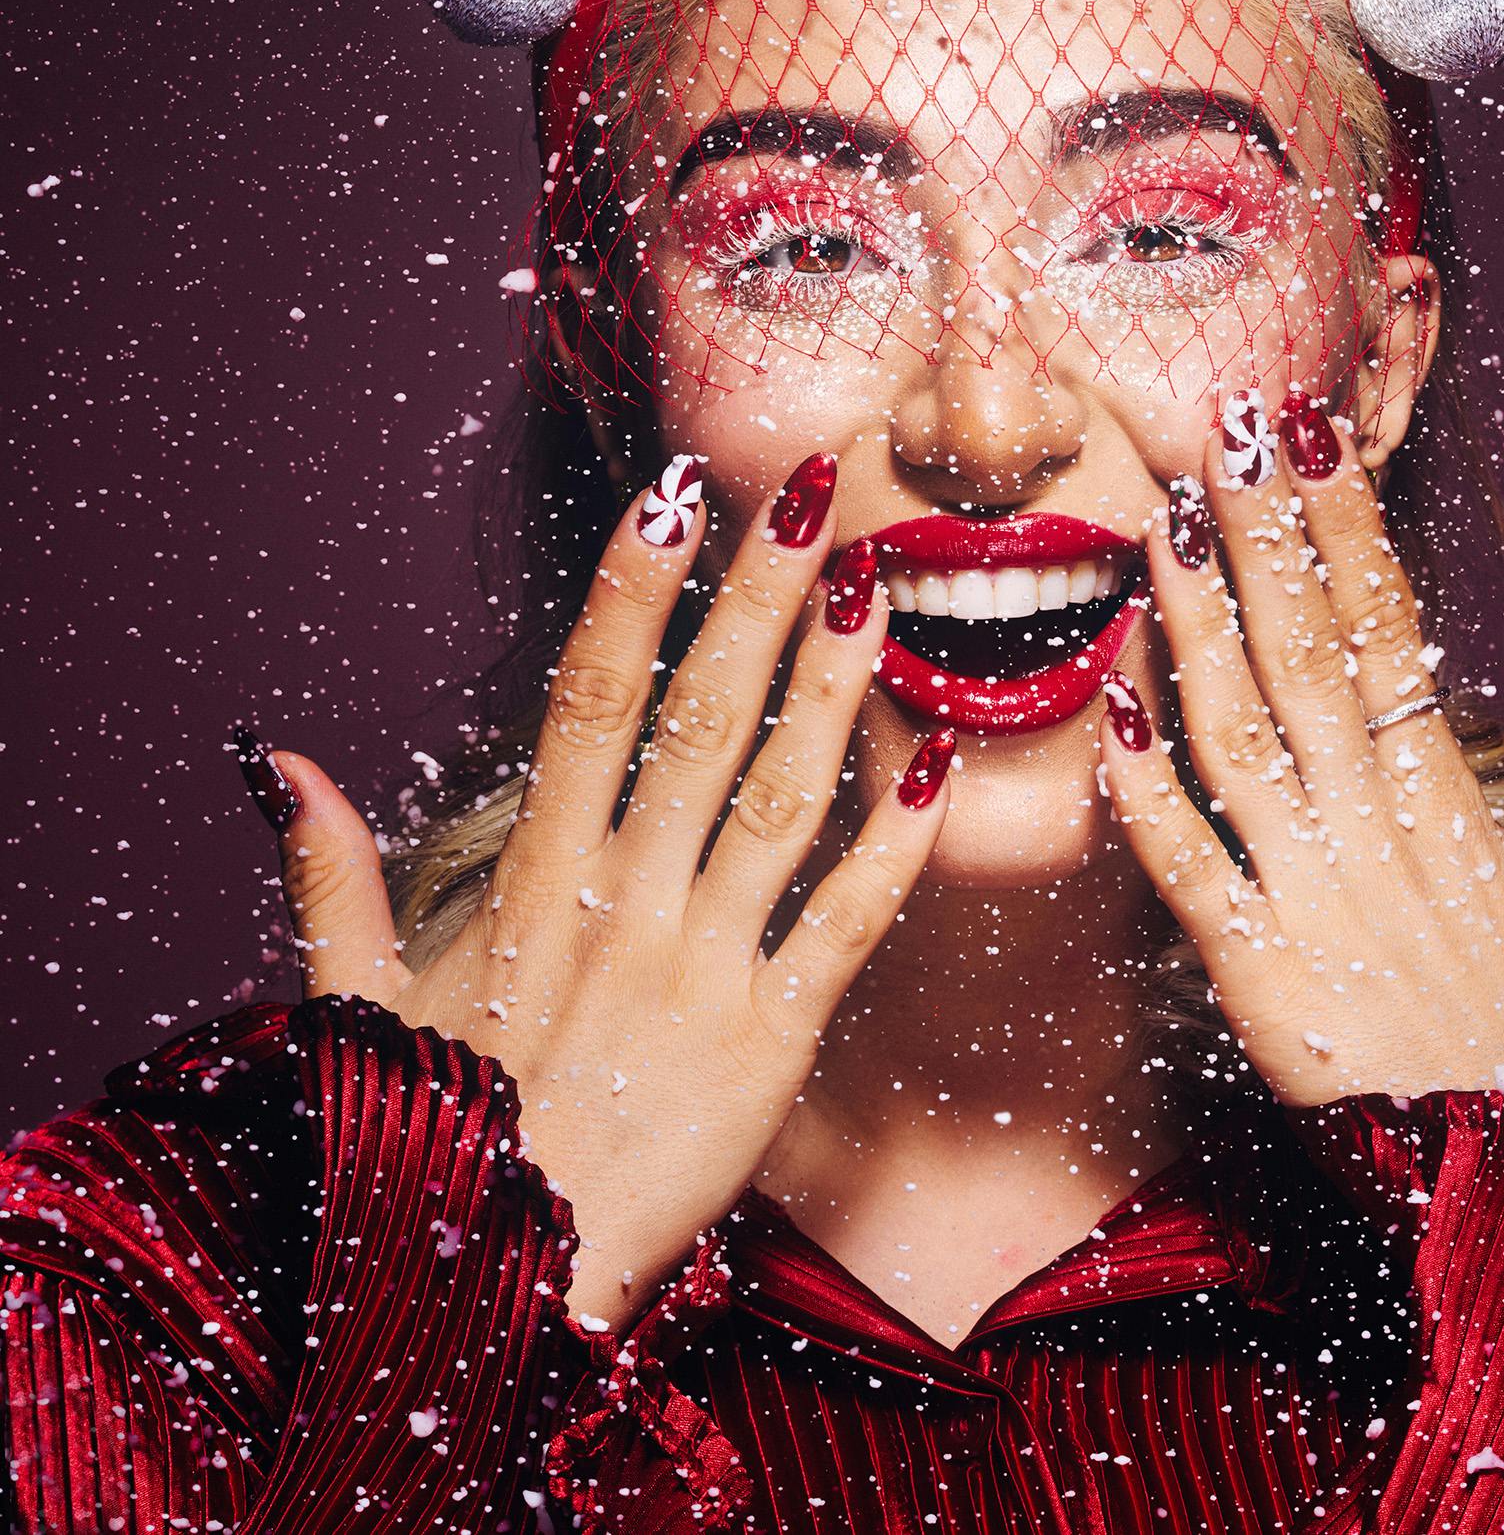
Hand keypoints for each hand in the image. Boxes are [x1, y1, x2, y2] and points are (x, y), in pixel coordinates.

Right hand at [246, 459, 951, 1332]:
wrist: (502, 1301)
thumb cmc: (428, 1144)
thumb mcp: (357, 1007)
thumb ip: (327, 876)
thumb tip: (277, 759)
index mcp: (531, 888)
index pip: (585, 706)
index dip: (629, 598)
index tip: (664, 500)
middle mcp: (625, 909)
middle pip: (699, 724)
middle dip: (755, 599)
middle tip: (805, 489)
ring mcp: (706, 973)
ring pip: (783, 800)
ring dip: (833, 687)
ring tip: (874, 585)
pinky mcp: (775, 1045)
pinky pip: (848, 926)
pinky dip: (898, 843)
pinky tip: (939, 760)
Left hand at [1099, 402, 1503, 1116]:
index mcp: (1459, 811)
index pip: (1393, 637)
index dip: (1346, 531)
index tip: (1309, 437)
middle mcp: (1380, 838)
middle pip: (1308, 659)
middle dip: (1264, 539)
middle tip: (1219, 430)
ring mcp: (1315, 906)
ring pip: (1239, 740)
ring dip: (1195, 628)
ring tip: (1161, 525)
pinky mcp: (1259, 985)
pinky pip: (1187, 878)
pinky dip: (1144, 800)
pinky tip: (1107, 714)